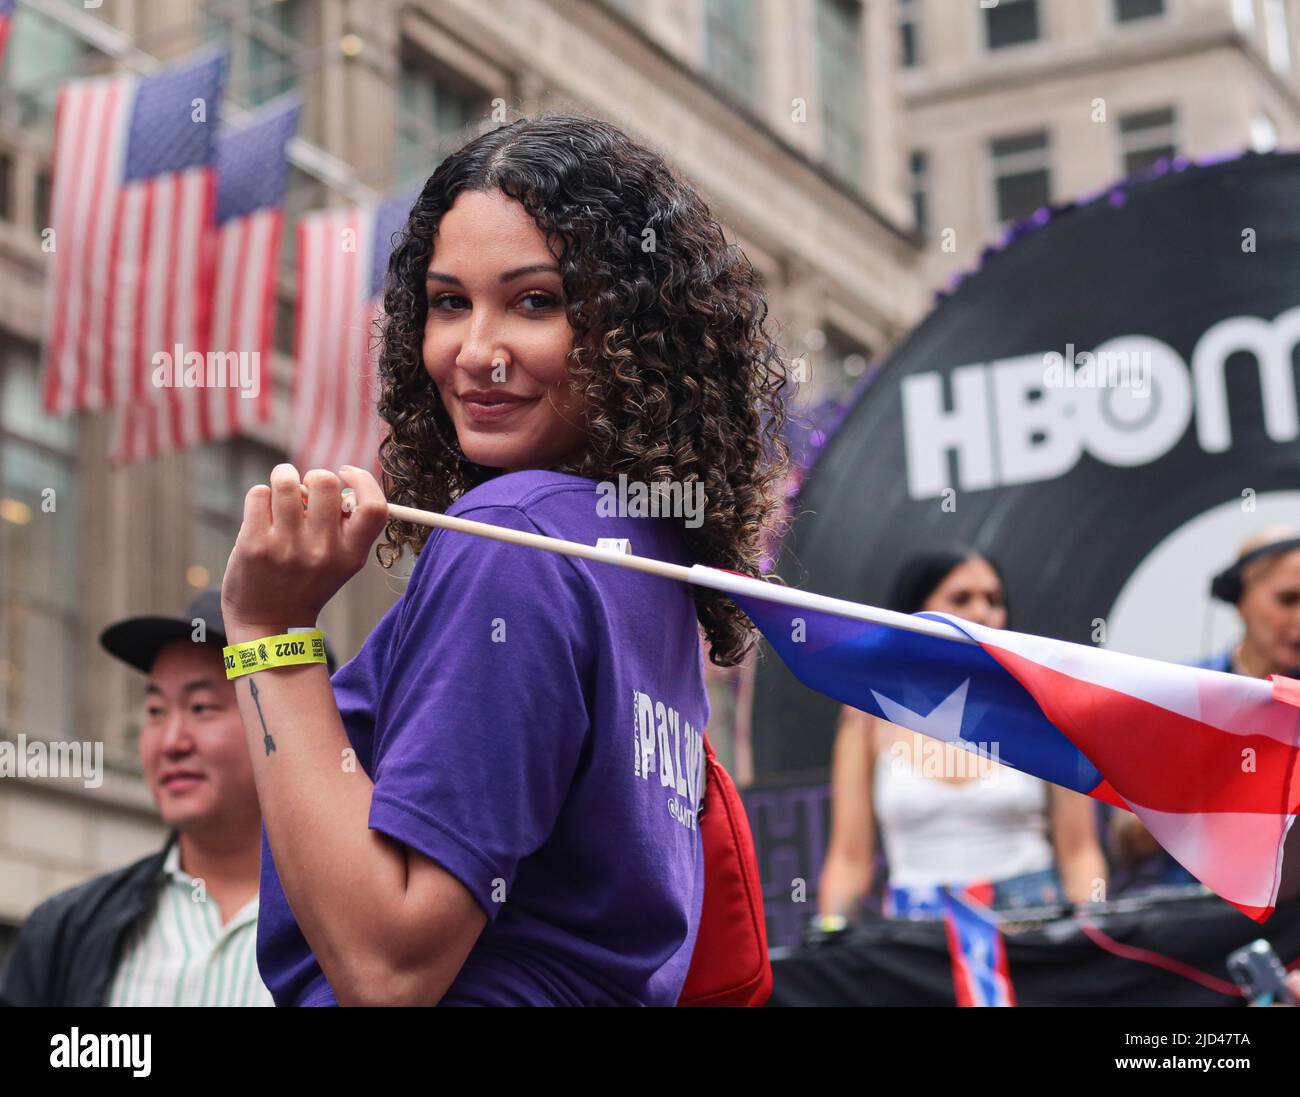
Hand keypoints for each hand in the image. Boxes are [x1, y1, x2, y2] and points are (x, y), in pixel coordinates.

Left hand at [221, 464, 387, 635]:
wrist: (269, 621)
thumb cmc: (307, 582)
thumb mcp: (341, 562)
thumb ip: (347, 526)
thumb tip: (338, 480)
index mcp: (352, 554)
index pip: (375, 506)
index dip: (363, 479)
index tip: (346, 473)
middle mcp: (323, 550)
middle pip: (326, 481)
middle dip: (313, 476)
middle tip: (306, 492)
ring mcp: (287, 547)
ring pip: (287, 481)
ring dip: (283, 478)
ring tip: (282, 492)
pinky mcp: (255, 544)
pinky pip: (259, 494)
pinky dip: (262, 497)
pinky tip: (263, 513)